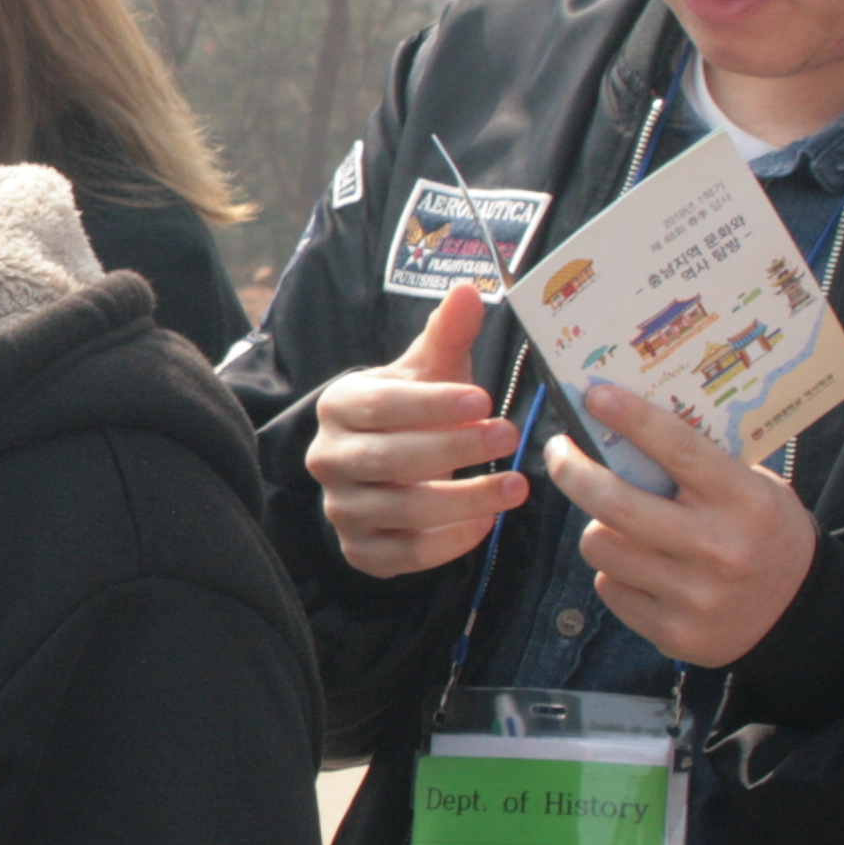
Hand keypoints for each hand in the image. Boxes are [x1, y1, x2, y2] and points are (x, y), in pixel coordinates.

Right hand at [307, 282, 525, 577]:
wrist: (382, 466)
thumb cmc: (413, 410)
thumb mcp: (431, 370)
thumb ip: (448, 333)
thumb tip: (467, 288)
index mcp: (339, 406)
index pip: (381, 406)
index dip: (432, 405)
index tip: (484, 400)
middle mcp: (327, 458)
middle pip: (388, 460)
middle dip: (453, 450)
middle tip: (510, 436)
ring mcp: (341, 508)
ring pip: (400, 510)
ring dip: (463, 500)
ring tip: (515, 487)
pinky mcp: (359, 550)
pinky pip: (402, 555)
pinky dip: (446, 544)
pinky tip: (485, 524)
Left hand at [546, 382, 820, 669]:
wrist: (800, 613)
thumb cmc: (766, 533)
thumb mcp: (753, 487)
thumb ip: (701, 463)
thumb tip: (627, 424)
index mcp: (743, 501)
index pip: (679, 449)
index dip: (632, 419)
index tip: (594, 395)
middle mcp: (718, 548)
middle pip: (614, 502)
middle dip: (573, 471)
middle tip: (560, 452)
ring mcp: (694, 595)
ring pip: (600, 545)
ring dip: (600, 528)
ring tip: (621, 525)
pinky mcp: (673, 632)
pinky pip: (609, 587)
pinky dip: (616, 573)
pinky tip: (643, 570)